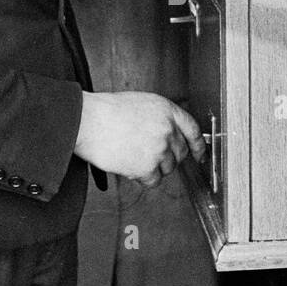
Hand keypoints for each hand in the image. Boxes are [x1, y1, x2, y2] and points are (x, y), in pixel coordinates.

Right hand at [74, 91, 205, 187]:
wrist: (88, 122)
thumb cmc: (105, 112)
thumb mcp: (140, 104)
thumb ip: (159, 119)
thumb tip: (168, 136)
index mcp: (166, 110)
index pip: (193, 130)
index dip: (198, 145)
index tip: (199, 154)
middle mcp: (167, 129)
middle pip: (180, 153)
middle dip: (168, 158)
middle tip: (150, 157)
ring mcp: (159, 149)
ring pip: (167, 169)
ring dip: (152, 168)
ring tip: (132, 156)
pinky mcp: (148, 167)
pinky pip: (153, 181)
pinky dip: (142, 178)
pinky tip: (129, 166)